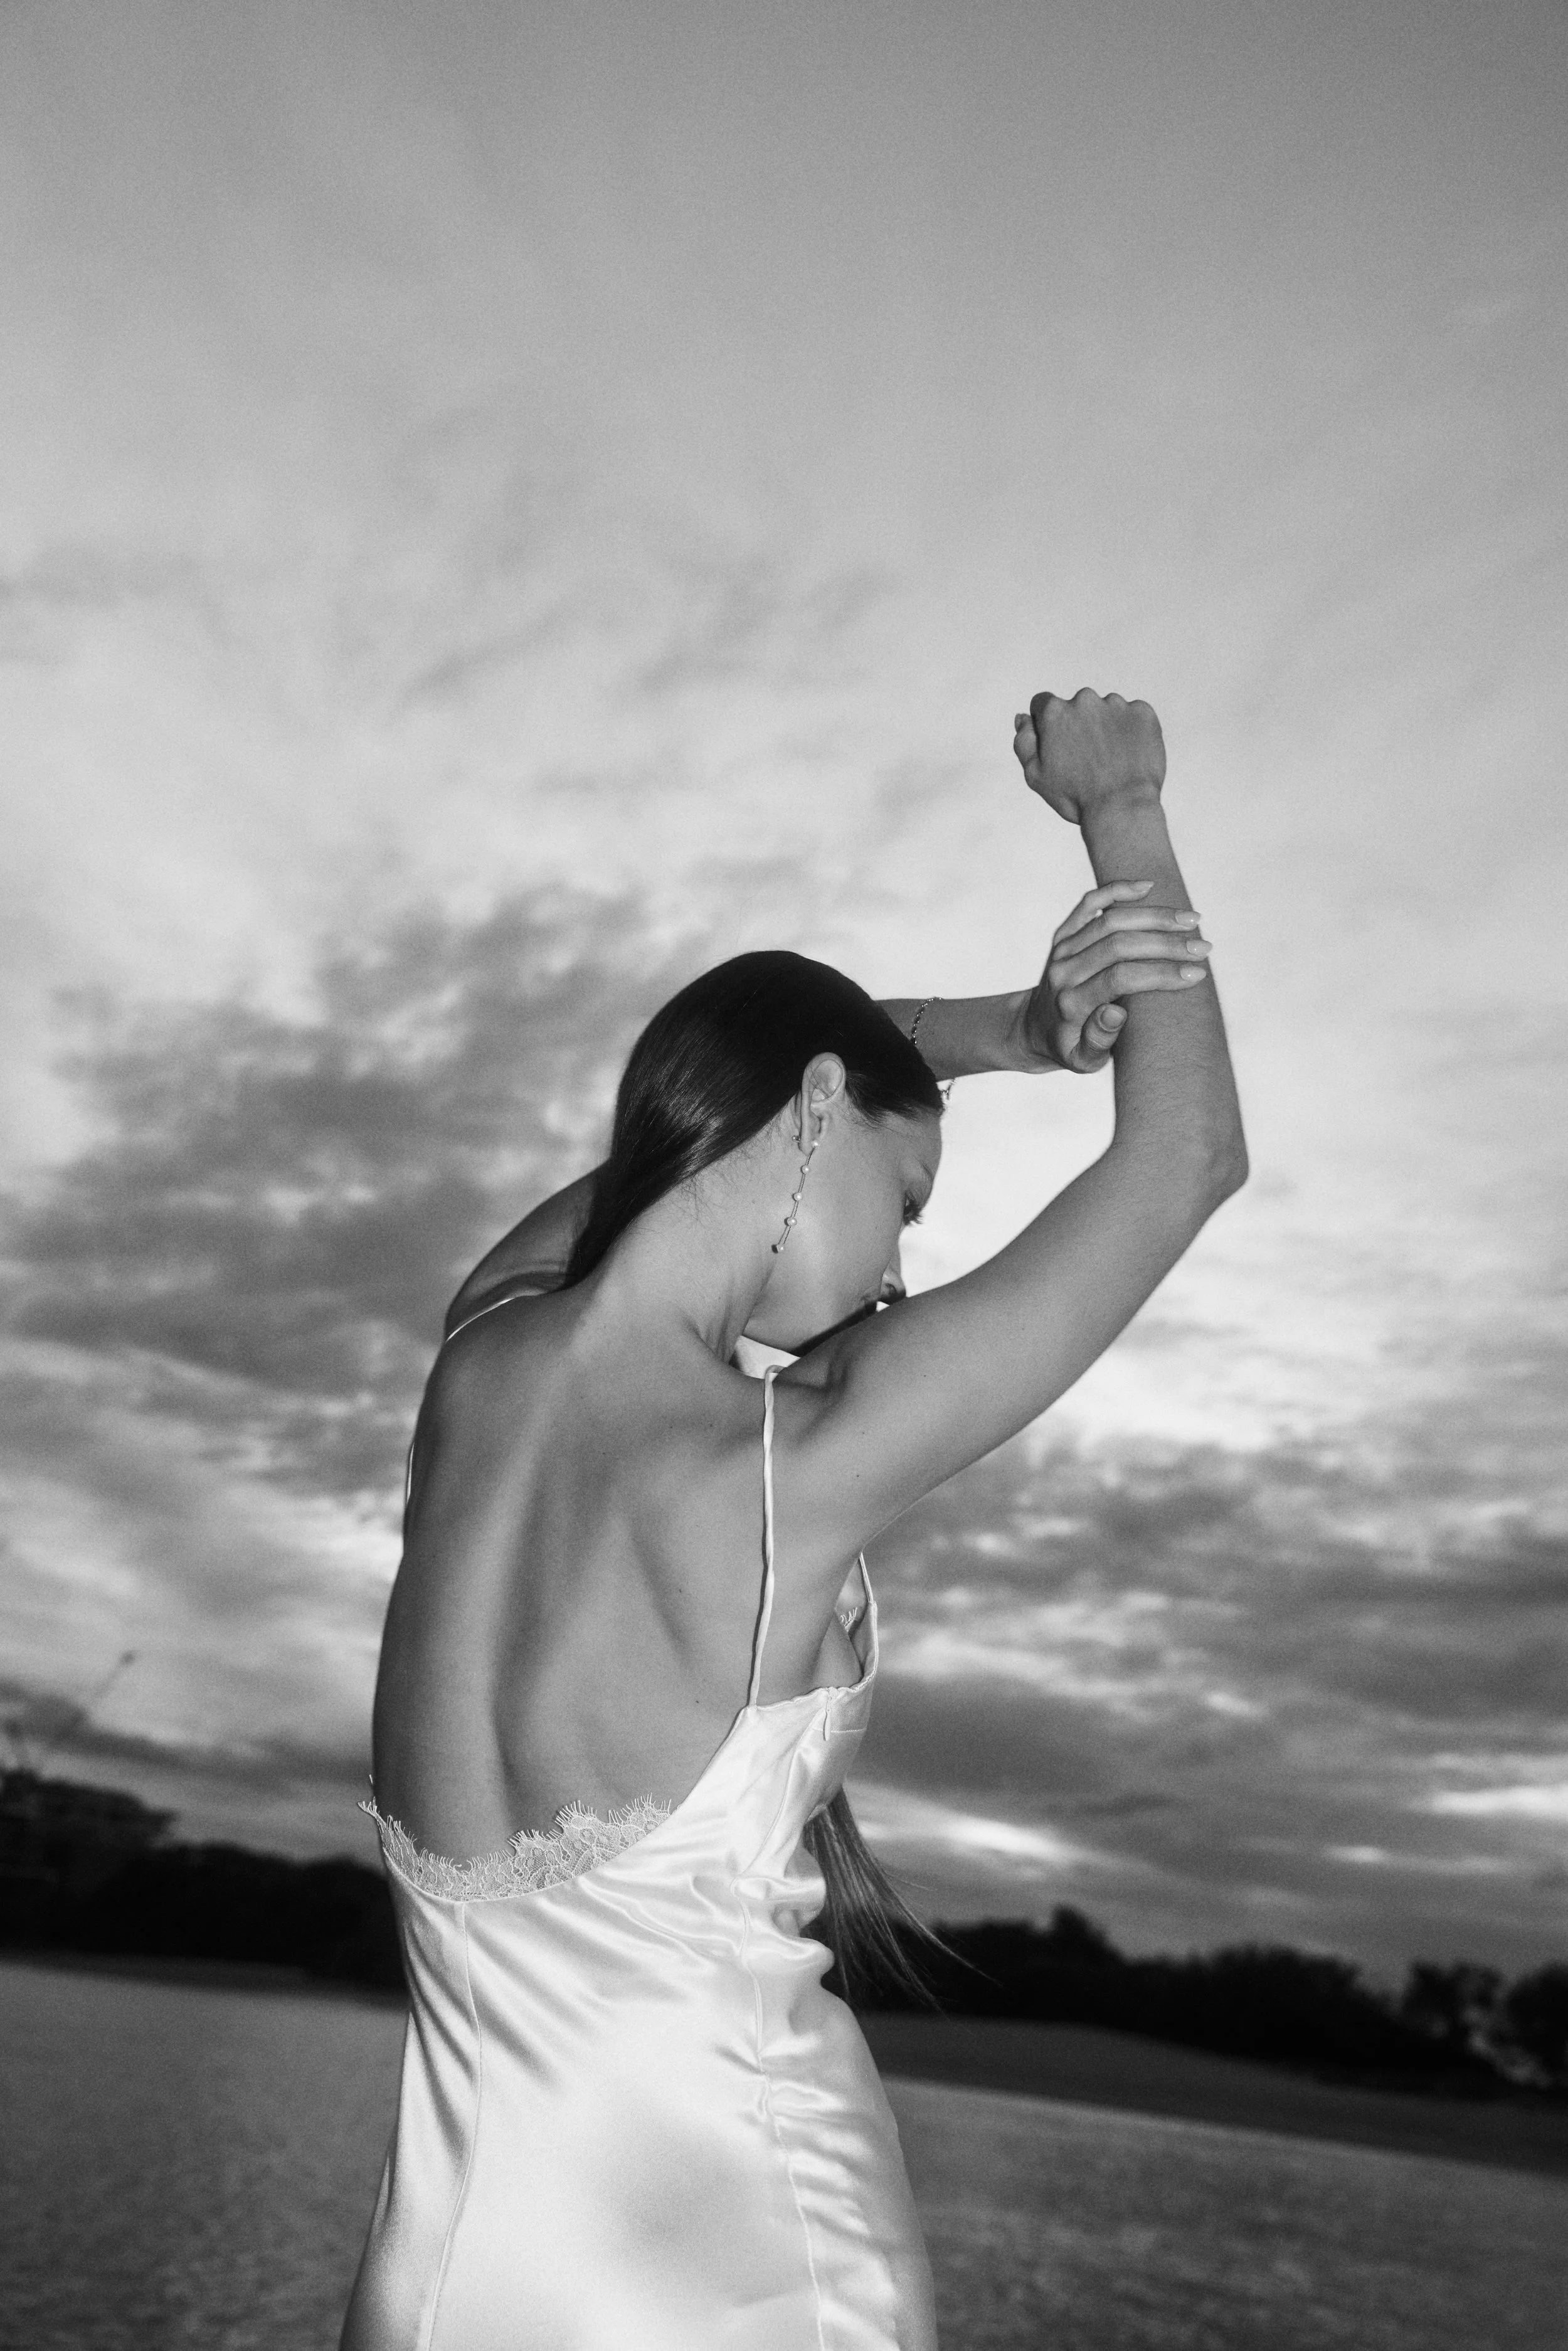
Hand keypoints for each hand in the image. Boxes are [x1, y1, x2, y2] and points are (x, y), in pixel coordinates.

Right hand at [1013, 689, 1164, 824]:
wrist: (1122, 808)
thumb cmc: (1074, 796)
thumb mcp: (1035, 775)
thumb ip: (1024, 742)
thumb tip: (1023, 718)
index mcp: (1055, 711)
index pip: (1043, 704)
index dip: (1047, 726)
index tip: (1059, 746)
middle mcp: (1085, 699)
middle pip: (1077, 707)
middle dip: (1079, 726)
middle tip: (1087, 760)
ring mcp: (1117, 704)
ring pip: (1107, 710)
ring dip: (1106, 728)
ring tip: (1111, 761)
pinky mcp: (1143, 713)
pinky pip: (1134, 716)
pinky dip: (1131, 731)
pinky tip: (1128, 756)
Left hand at [1020, 881, 1210, 1072]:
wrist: (1034, 1028)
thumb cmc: (1069, 1047)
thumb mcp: (1081, 1061)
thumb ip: (1097, 1043)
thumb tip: (1116, 1012)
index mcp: (1071, 1004)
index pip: (1120, 979)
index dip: (1161, 973)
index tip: (1197, 973)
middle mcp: (1063, 972)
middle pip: (1118, 945)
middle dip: (1166, 944)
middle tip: (1204, 947)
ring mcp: (1062, 949)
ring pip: (1110, 920)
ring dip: (1154, 916)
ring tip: (1193, 920)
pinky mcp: (1064, 934)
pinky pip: (1089, 903)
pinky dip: (1117, 890)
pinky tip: (1149, 885)